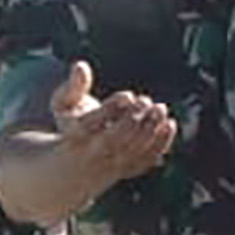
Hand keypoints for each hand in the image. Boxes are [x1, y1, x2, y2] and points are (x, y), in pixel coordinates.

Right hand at [48, 62, 175, 199]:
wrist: (73, 164)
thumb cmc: (72, 123)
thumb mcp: (64, 103)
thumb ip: (74, 85)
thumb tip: (81, 65)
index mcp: (74, 135)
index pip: (91, 124)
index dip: (112, 108)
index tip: (128, 95)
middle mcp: (91, 153)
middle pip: (113, 140)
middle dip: (133, 119)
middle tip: (145, 100)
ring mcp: (109, 164)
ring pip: (132, 150)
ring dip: (149, 129)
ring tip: (159, 108)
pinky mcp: (126, 169)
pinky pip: (145, 160)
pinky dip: (160, 143)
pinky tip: (169, 124)